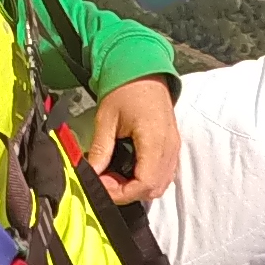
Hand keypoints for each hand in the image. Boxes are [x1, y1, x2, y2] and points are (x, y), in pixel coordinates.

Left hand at [88, 77, 179, 204]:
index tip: (101, 185)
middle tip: (104, 180)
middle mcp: (169, 147)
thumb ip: (101, 148)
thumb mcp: (106, 118)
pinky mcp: (172, 146)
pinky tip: (126, 170)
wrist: (144, 71)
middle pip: (154, 188)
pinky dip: (146, 179)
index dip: (121, 192)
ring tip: (113, 175)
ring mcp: (174, 147)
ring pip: (161, 184)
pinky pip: (164, 174)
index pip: (144, 183)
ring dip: (137, 188)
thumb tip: (90, 173)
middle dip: (127, 192)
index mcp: (154, 139)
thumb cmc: (125, 90)